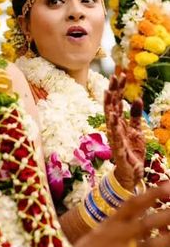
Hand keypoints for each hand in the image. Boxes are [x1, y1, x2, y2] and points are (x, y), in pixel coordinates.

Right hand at [62, 183, 169, 246]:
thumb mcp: (101, 231)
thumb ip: (123, 223)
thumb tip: (146, 212)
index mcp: (110, 223)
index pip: (133, 204)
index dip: (152, 194)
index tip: (169, 186)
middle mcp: (117, 237)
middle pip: (146, 223)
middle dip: (167, 216)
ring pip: (151, 246)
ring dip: (169, 239)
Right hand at [104, 74, 145, 190]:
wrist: (131, 172)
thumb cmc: (132, 151)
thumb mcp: (137, 130)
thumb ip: (136, 115)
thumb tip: (137, 98)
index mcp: (119, 122)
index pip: (117, 101)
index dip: (118, 88)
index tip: (120, 74)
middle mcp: (114, 126)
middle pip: (112, 105)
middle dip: (113, 90)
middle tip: (114, 76)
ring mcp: (114, 136)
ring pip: (110, 117)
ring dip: (109, 104)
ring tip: (110, 91)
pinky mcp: (118, 147)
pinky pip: (116, 134)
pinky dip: (114, 125)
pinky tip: (113, 115)